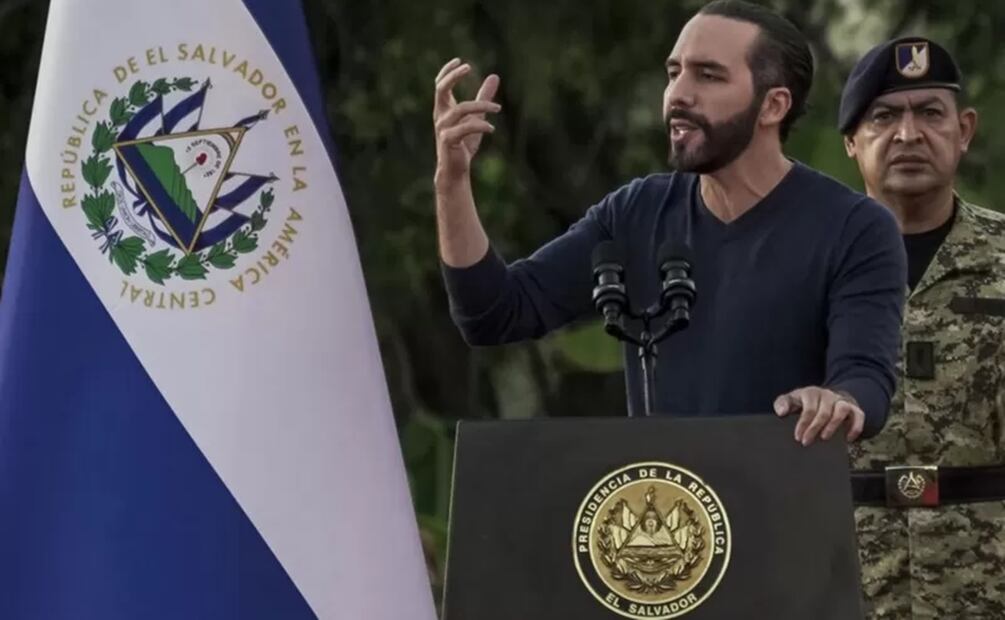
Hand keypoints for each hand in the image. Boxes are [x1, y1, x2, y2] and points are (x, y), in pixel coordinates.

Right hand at [433, 58, 500, 185]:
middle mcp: (440, 115)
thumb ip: (483, 97)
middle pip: (441, 89)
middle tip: (468, 67)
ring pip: (461, 109)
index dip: (447, 71)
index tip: (460, 61)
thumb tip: (494, 76)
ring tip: (498, 108)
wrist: (455, 169)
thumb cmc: (463, 143)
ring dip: (481, 106)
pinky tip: (491, 129)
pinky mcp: (448, 140)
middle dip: (453, 76)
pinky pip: (465, 128)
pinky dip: (481, 126)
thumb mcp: (476, 116)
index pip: (440, 84)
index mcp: (443, 109)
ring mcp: (443, 128)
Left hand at [773, 386, 864, 445]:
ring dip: (834, 425)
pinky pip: (859, 416)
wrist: (825, 397)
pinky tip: (848, 439)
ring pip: (842, 409)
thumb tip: (781, 412)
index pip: (808, 408)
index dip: (803, 424)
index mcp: (811, 393)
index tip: (798, 437)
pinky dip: (855, 427)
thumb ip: (782, 403)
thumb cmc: (804, 402)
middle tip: (806, 442)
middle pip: (824, 411)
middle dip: (815, 428)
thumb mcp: (791, 400)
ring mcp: (841, 401)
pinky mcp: (853, 408)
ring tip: (824, 438)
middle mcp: (827, 395)